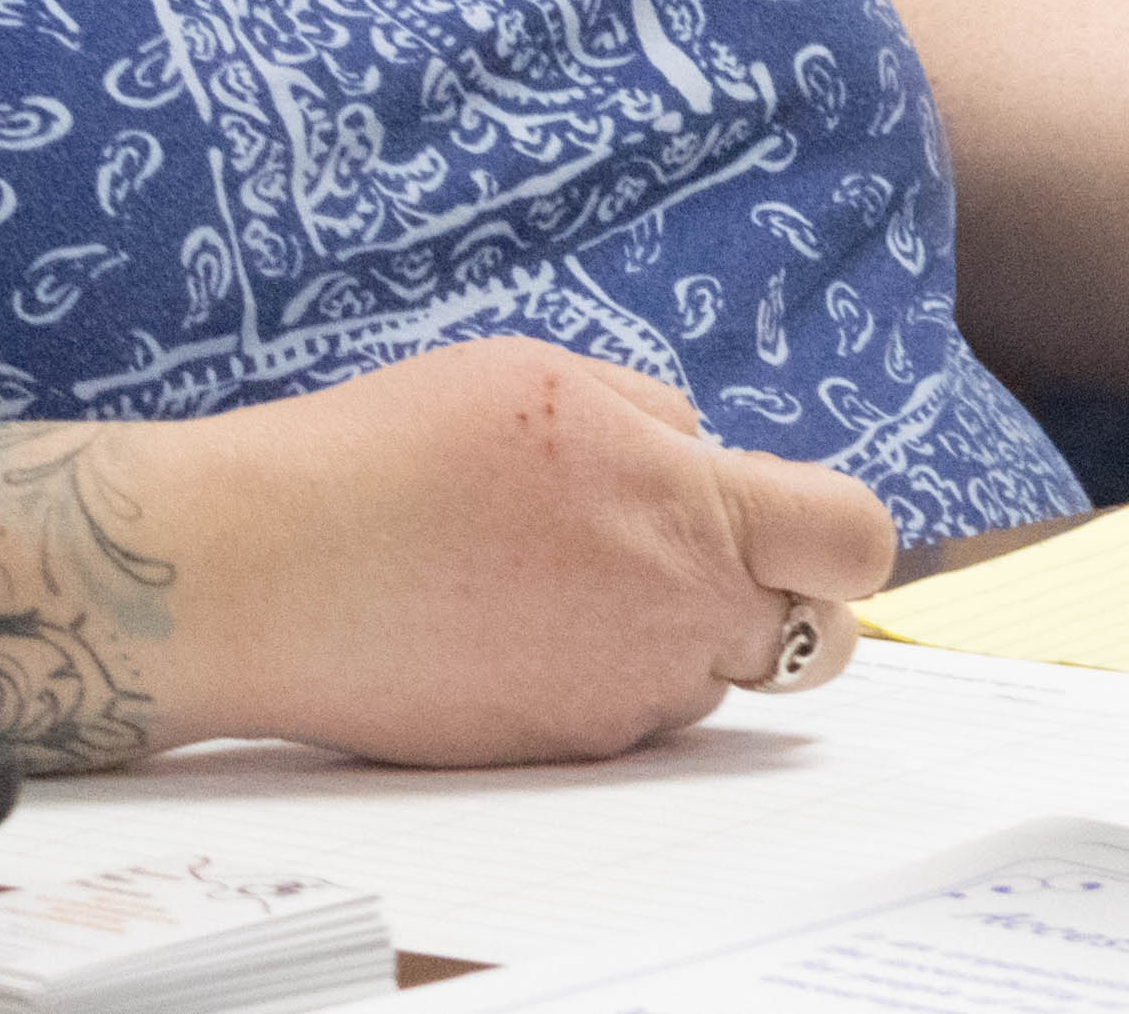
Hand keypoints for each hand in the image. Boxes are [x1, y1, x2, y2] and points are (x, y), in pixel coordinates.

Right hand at [167, 338, 895, 766]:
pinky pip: (624, 717)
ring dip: (674, 636)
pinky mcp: (556, 753)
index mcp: (690, 513)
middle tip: (686, 549)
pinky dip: (596, 675)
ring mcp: (618, 703)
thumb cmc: (397, 452)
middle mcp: (675, 622)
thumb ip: (654, 419)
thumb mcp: (545, 376)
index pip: (855, 542)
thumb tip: (700, 457)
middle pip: (807, 638)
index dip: (843, 533)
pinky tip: (509, 621)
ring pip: (707, 681)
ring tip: (558, 573)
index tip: (803, 518)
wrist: (273, 568)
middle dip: (774, 596)